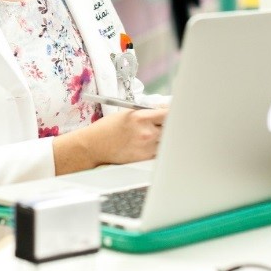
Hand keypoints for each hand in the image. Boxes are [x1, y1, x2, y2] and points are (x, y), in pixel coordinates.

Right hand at [52, 106, 167, 174]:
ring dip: (165, 137)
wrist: (94, 147)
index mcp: (141, 117)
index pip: (169, 113)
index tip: (177, 112)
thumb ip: (148, 112)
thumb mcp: (128, 113)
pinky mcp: (145, 159)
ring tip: (154, 134)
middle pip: (172, 128)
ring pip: (167, 141)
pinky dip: (158, 148)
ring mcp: (147, 148)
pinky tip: (149, 144)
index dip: (174, 112)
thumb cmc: (109, 128)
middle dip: (170, 125)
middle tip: (168, 124)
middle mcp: (146, 133)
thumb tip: (167, 111)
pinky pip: (159, 152)